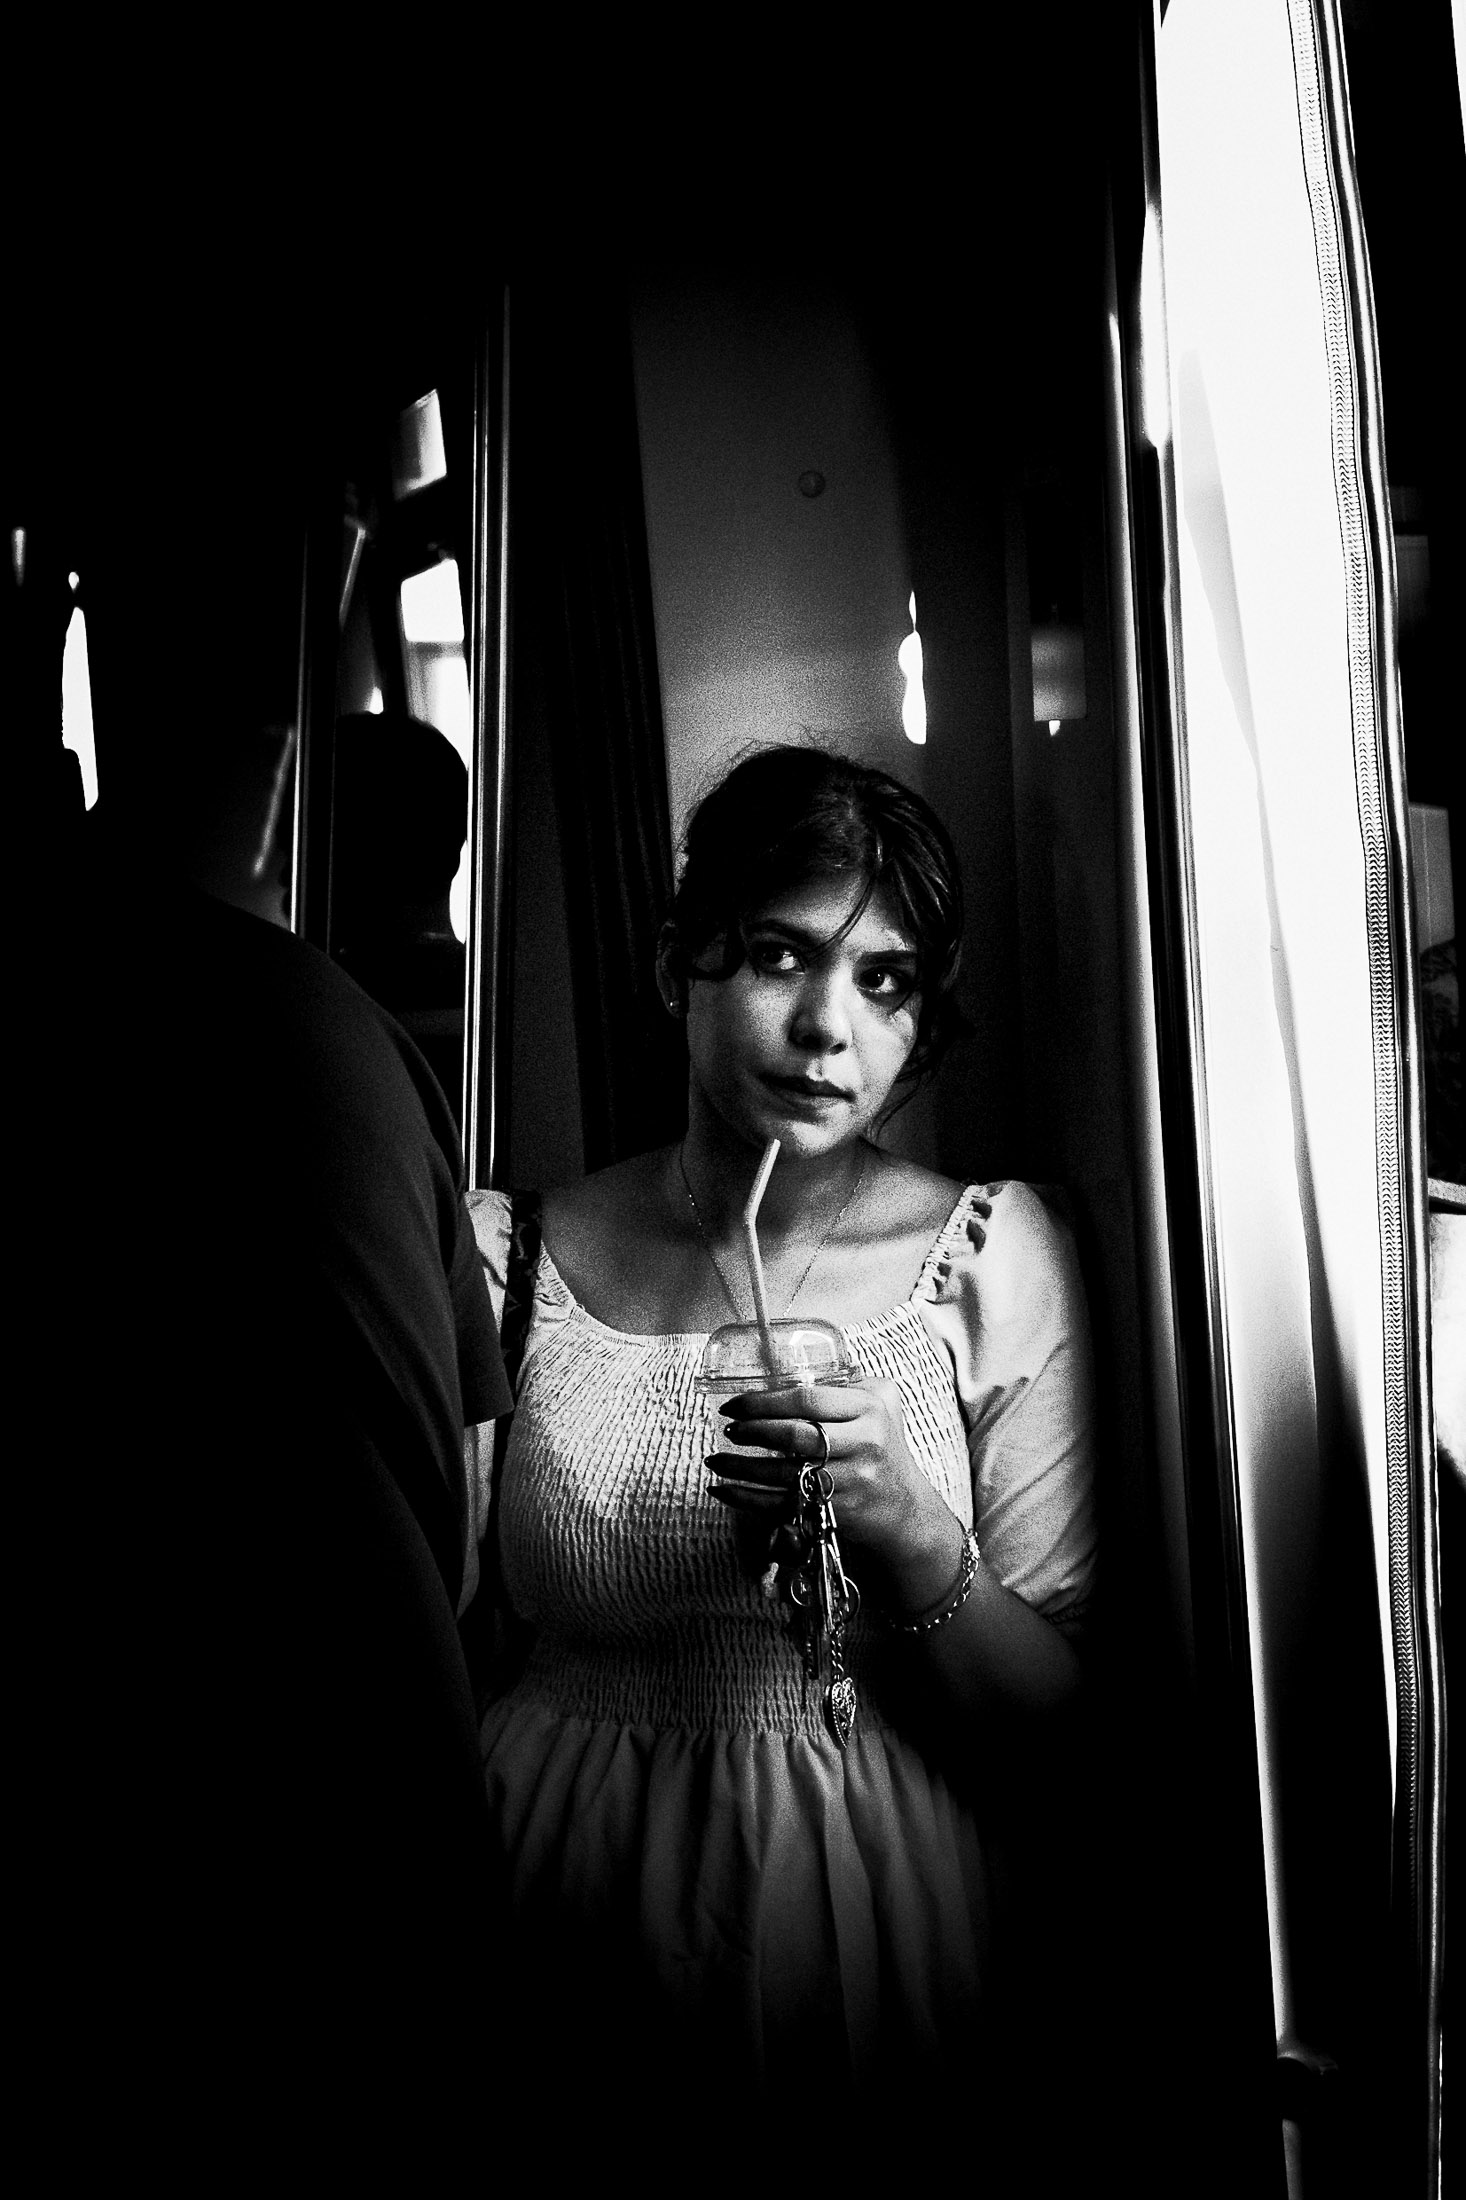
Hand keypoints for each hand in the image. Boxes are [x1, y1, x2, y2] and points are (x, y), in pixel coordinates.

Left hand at [707, 1377, 953, 1584]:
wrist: (904, 1507)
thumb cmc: (884, 1446)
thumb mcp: (881, 1403)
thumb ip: (848, 1380)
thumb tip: (795, 1366)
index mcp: (869, 1410)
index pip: (808, 1399)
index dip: (765, 1400)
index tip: (737, 1403)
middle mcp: (863, 1444)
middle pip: (794, 1435)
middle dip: (752, 1430)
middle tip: (729, 1427)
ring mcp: (850, 1481)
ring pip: (784, 1472)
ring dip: (741, 1466)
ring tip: (716, 1458)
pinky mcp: (835, 1511)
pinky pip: (781, 1504)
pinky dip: (746, 1498)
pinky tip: (722, 1490)